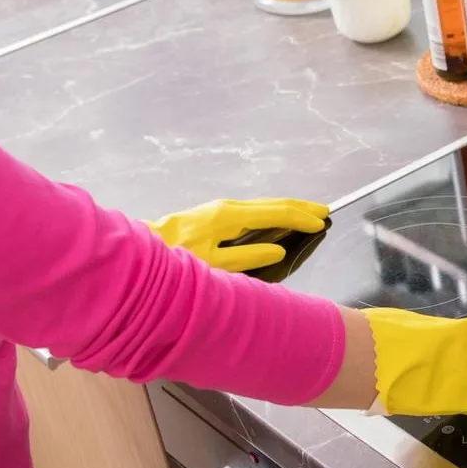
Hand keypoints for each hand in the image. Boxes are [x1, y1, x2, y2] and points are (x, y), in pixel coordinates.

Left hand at [145, 198, 328, 271]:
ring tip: (308, 213)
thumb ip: (248, 257)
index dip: (301, 218)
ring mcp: (220, 208)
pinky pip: (253, 209)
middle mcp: (227, 207)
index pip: (275, 213)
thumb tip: (278, 250)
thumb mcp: (214, 265)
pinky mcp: (214, 214)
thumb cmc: (176, 260)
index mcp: (229, 216)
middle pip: (272, 203)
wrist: (142, 250)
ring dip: (288, 208)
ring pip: (263, 204)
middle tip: (324, 212)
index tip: (321, 222)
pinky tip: (278, 218)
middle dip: (301, 207)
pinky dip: (273, 212)